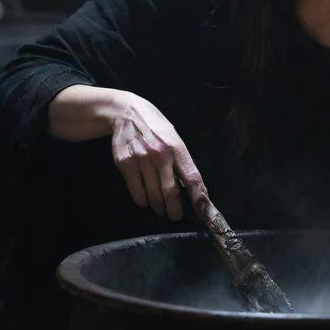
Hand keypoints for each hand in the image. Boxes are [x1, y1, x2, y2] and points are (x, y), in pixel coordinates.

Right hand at [109, 92, 207, 220]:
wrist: (127, 113)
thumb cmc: (156, 128)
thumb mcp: (174, 139)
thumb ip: (181, 162)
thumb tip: (190, 189)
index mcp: (177, 148)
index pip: (192, 178)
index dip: (199, 198)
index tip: (204, 213)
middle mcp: (160, 154)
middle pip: (170, 191)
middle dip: (175, 209)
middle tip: (176, 216)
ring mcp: (141, 159)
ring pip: (153, 195)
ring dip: (158, 207)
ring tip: (161, 209)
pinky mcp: (125, 163)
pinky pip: (136, 192)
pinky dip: (142, 201)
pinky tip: (145, 200)